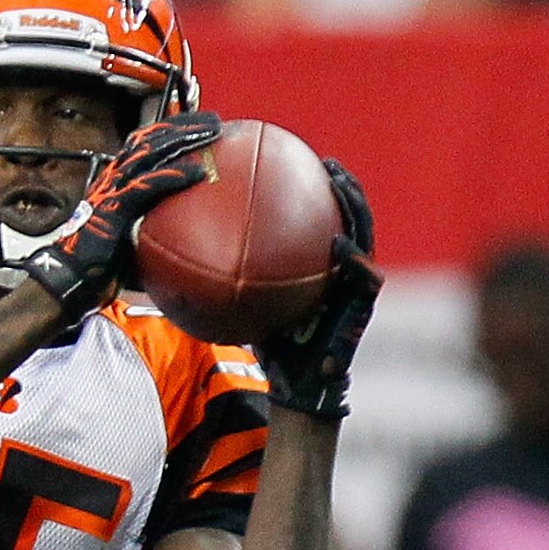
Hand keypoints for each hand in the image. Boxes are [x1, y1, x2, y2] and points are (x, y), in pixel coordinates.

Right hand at [23, 113, 223, 327]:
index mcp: (114, 182)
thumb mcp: (126, 235)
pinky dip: (173, 176)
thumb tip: (177, 231)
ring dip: (181, 139)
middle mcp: (112, 179)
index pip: (144, 144)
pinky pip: (147, 186)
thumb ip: (147, 223)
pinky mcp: (114, 209)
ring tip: (210, 132)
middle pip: (150, 140)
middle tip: (213, 120)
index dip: (170, 129)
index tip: (198, 125)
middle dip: (182, 125)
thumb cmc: (95, 264)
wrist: (68, 280)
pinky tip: (196, 172)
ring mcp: (111, 191)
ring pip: (150, 153)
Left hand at [256, 159, 380, 420]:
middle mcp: (343, 268)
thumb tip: (184, 262)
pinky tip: (339, 242)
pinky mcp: (362, 309)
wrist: (298, 386)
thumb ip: (233, 282)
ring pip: (365, 236)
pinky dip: (353, 257)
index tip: (299, 162)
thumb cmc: (273, 346)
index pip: (322, 219)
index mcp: (321, 263)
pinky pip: (364, 277)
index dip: (316, 190)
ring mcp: (355, 286)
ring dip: (356, 209)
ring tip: (341, 186)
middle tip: (325, 163)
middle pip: (350, 216)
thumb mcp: (250, 308)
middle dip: (343, 187)